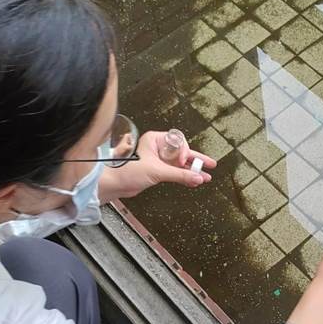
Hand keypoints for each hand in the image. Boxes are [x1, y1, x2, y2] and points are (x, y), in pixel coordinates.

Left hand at [98, 130, 216, 201]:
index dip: (184, 151)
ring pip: (180, 163)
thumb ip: (179, 175)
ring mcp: (158, 160)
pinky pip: (176, 172)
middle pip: (182, 152)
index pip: (178, 141)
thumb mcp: (156, 171)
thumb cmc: (125, 170)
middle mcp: (158, 148)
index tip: (184, 161)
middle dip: (194, 160)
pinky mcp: (158, 171)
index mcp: (155, 139)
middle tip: (208, 165)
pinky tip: (195, 180)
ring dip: (192, 170)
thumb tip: (196, 176)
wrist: (114, 184)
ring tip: (205, 175)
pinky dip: (185, 176)